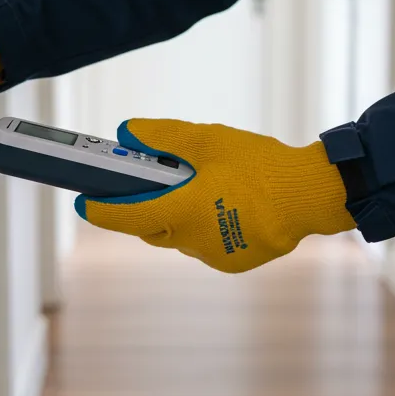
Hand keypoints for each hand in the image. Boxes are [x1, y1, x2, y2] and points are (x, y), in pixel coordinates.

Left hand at [76, 119, 355, 272]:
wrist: (312, 196)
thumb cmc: (262, 165)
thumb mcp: (209, 140)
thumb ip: (164, 137)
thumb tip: (126, 133)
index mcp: (183, 211)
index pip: (125, 215)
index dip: (99, 208)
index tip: (81, 199)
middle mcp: (193, 241)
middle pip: (151, 226)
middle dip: (144, 206)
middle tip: (145, 181)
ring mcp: (213, 255)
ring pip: (178, 236)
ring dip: (176, 215)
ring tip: (195, 187)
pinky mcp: (232, 262)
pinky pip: (203, 244)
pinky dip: (202, 226)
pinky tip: (220, 205)